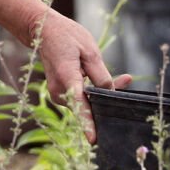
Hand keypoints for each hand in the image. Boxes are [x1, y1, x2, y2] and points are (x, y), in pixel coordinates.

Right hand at [23, 7, 132, 143]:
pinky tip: (101, 80)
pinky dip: (92, 93)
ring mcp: (58, 94)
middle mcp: (59, 90)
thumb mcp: (90, 50)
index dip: (87, 122)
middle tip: (126, 79)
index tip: (93, 139)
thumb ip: (101, 75)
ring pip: (85, 103)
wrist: (42, 30)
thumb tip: (109, 95)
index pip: (80, 103)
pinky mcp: (60, 94)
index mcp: (66, 76)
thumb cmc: (67, 36)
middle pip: (88, 104)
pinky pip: (80, 99)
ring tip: (121, 78)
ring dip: (101, 95)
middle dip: (107, 98)